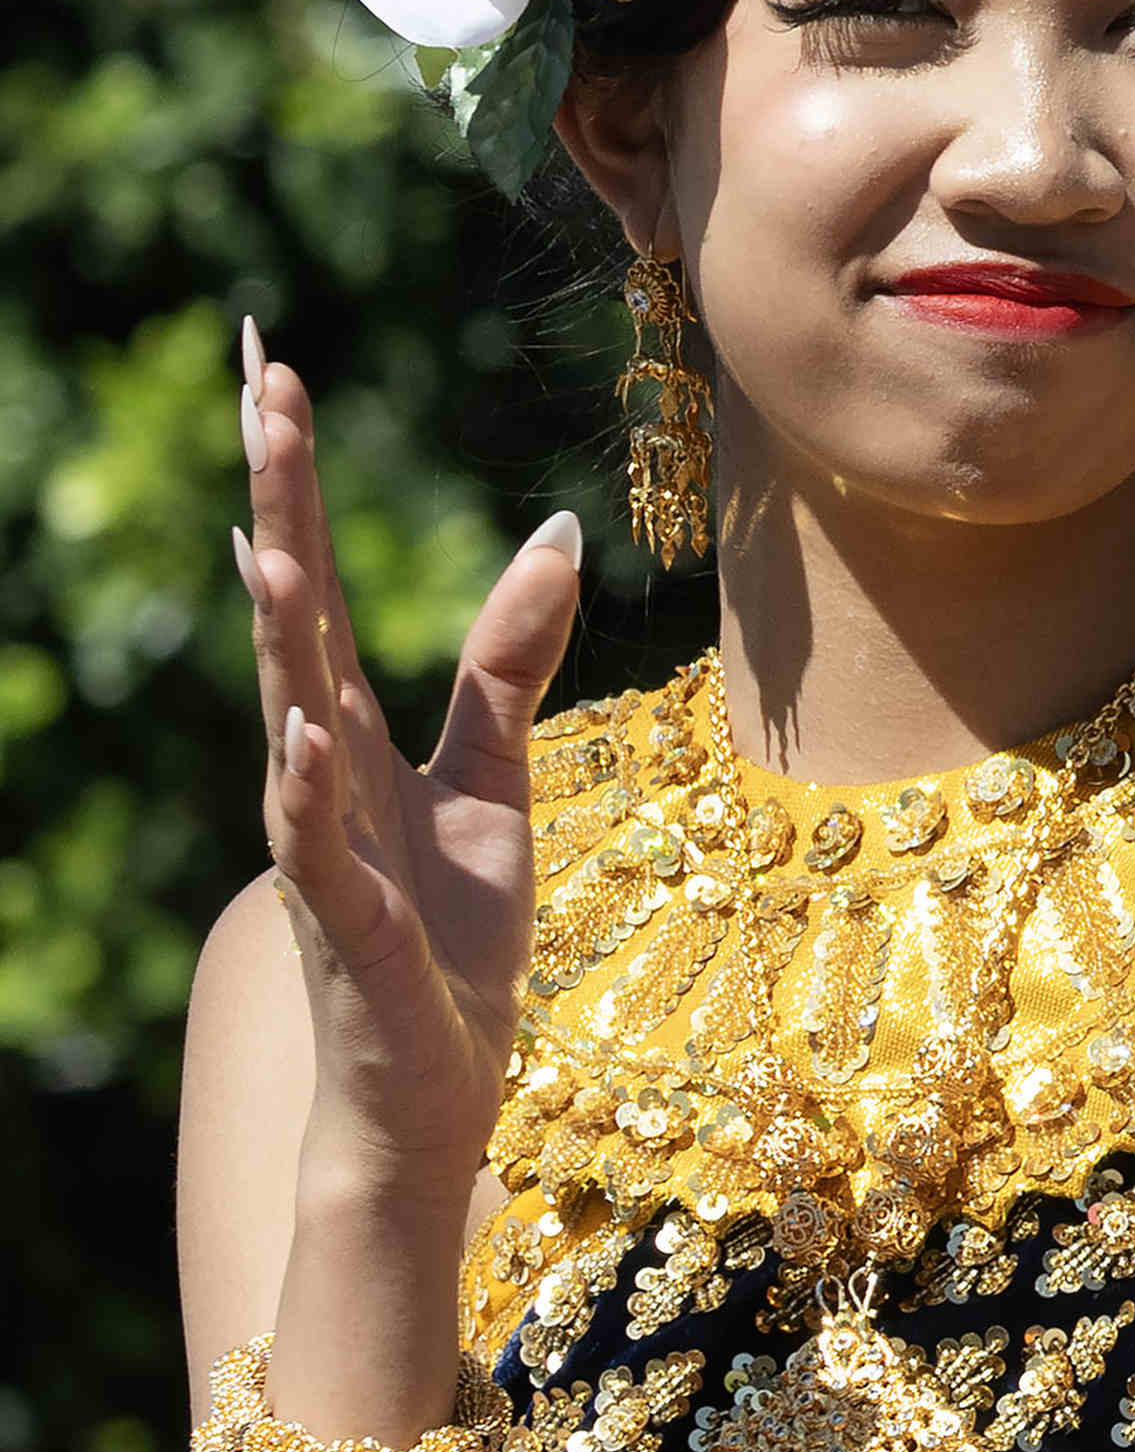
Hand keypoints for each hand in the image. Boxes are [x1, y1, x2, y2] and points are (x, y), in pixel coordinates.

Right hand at [234, 321, 575, 1208]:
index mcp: (347, 730)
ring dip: (281, 630)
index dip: (295, 477)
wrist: (432, 1083)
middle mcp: (316, 770)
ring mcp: (324, 846)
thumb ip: (508, 662)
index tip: (273, 367)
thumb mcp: (494, 777)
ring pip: (292, 716)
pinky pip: (320, 851)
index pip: (319, 582)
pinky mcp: (351, 928)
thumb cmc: (447, 931)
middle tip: (261, 389)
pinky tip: (301, 734)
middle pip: (293, 616)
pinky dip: (306, 791)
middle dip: (279, 501)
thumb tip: (555, 531)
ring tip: (270, 535)